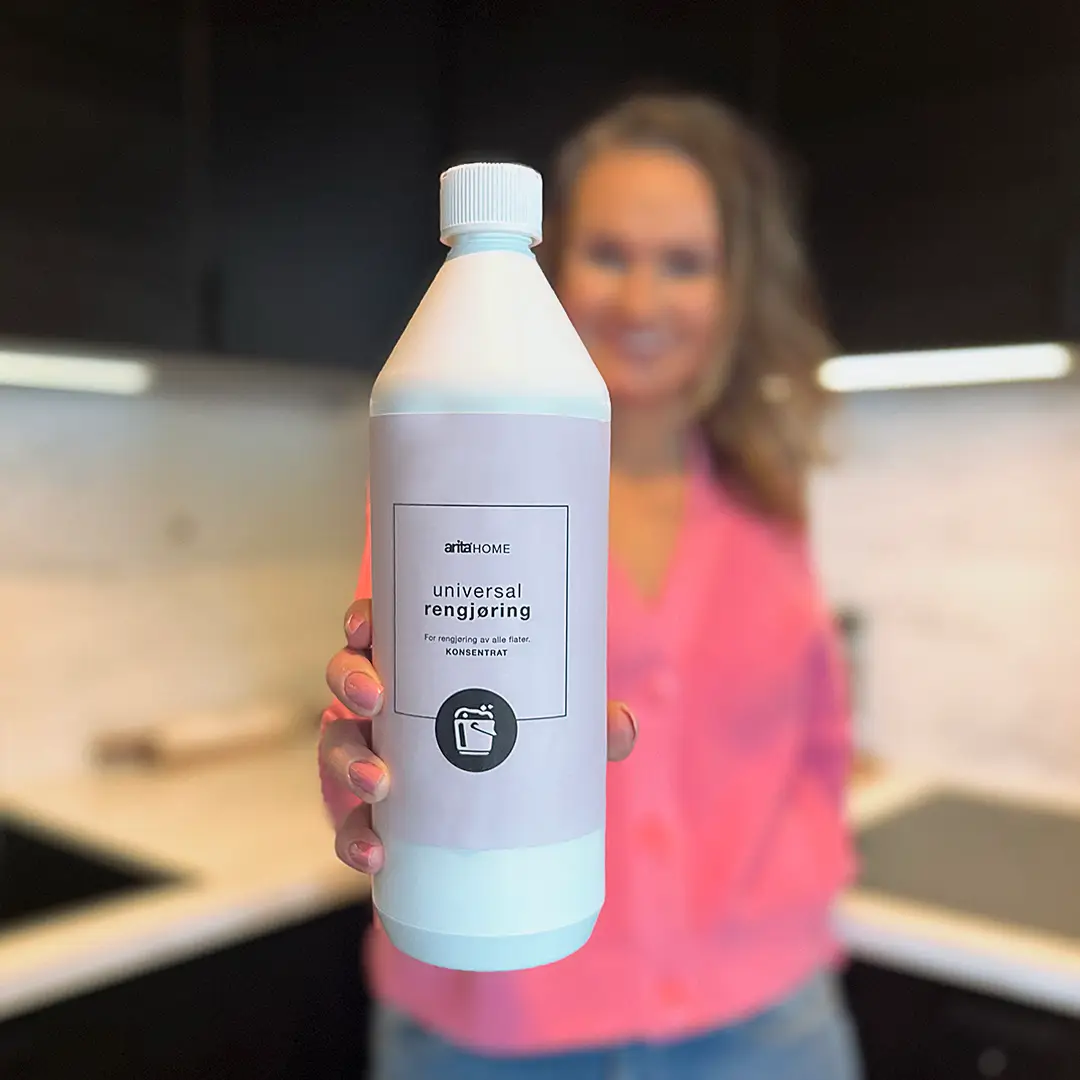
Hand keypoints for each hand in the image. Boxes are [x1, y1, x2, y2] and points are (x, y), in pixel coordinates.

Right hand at [321, 598, 636, 874]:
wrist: (505, 824)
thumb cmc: (520, 742)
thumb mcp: (552, 726)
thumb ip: (585, 724)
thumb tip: (621, 726)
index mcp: (420, 663)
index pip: (378, 627)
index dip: (363, 619)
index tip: (367, 624)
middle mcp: (387, 703)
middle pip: (346, 677)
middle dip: (350, 682)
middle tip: (375, 699)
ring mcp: (372, 754)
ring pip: (337, 745)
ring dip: (348, 762)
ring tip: (379, 784)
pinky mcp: (372, 810)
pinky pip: (348, 821)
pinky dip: (354, 838)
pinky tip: (377, 854)